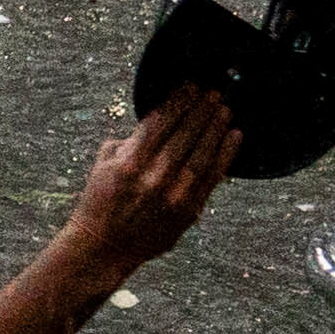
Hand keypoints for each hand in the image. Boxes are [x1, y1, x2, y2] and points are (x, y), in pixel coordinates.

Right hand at [64, 86, 238, 270]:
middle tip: (213, 92)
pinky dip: (226, 155)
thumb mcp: (103, 165)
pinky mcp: (188, 209)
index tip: (189, 86)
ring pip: (202, 153)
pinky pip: (212, 176)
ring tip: (224, 109)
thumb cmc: (100, 200)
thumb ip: (127, 142)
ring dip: (215, 128)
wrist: (105, 246)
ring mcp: (174, 193)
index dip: (177, 102)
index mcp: (129, 161)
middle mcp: (153, 175)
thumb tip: (154, 122)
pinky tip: (234, 136)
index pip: (160, 122)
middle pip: (184, 134)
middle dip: (200, 110)